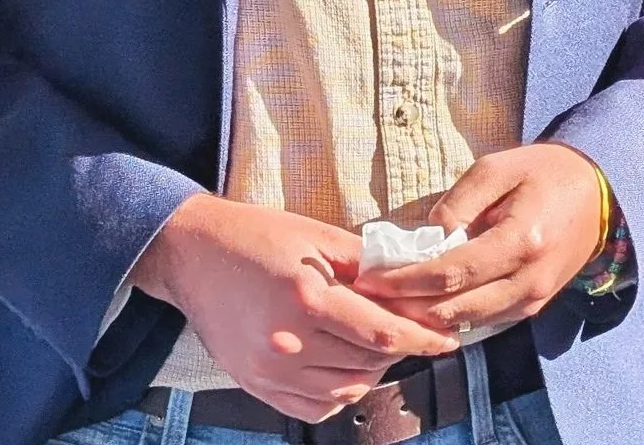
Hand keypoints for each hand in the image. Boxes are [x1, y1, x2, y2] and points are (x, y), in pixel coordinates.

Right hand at [131, 193, 458, 422]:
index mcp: (307, 298)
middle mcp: (287, 342)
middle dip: (399, 348)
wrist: (194, 255)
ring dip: (372, 370)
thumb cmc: (259, 236)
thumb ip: (367, 262)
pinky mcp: (255, 385)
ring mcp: (269, 371)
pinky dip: (340, 393)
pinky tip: (347, 366)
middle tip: (413, 328)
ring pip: (345, 390)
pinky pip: (313, 407)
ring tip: (379, 343)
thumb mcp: (318, 235)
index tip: (449, 340)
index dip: (422, 338)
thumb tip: (412, 276)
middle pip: (367, 363)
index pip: (381, 332)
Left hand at [354, 143, 604, 335]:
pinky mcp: (533, 307)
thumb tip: (427, 237)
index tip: (371, 279)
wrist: (598, 193)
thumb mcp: (499, 167)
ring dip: (427, 318)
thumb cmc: (545, 172)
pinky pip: (485, 322)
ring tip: (392, 302)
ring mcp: (533, 299)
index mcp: (521, 240)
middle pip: (455, 308)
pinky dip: (453, 317)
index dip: (407, 280)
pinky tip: (428, 305)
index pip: (452, 272)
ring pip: (468, 324)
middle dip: (408, 306)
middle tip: (370, 297)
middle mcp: (529, 279)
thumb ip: (460, 201)